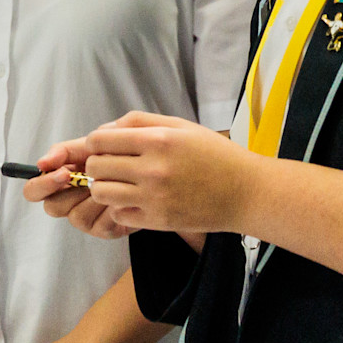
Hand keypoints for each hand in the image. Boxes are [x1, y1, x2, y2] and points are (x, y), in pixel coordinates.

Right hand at [21, 138, 129, 238]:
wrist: (150, 170)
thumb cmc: (118, 156)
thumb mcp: (91, 147)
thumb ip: (65, 151)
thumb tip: (42, 162)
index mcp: (59, 182)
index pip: (33, 191)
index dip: (42, 184)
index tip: (63, 172)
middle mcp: (68, 203)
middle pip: (52, 207)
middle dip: (70, 192)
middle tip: (88, 178)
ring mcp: (86, 218)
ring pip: (76, 216)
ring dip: (94, 198)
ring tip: (113, 182)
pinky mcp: (104, 230)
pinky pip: (100, 224)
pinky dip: (112, 207)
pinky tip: (124, 195)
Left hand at [76, 111, 258, 234]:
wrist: (246, 193)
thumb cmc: (214, 155)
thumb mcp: (181, 127)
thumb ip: (139, 122)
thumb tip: (104, 129)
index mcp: (159, 140)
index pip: (100, 140)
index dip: (96, 143)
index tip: (105, 147)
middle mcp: (154, 169)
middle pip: (96, 166)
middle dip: (98, 165)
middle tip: (113, 166)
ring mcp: (155, 198)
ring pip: (101, 192)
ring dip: (104, 187)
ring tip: (121, 184)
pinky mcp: (158, 220)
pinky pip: (118, 214)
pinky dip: (120, 207)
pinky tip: (135, 200)